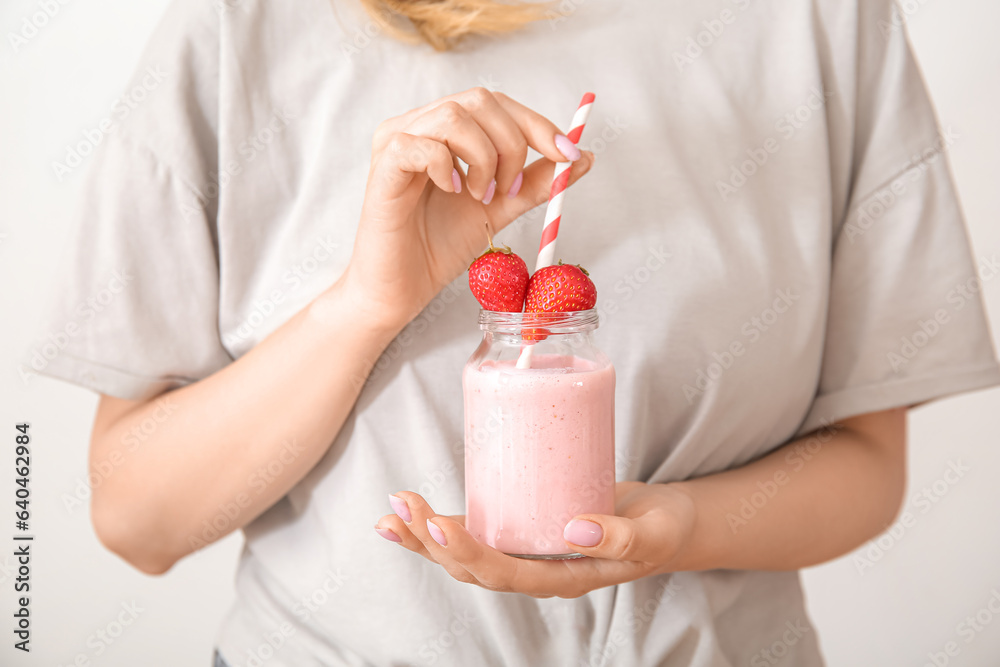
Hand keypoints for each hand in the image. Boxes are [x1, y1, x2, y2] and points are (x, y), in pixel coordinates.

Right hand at [336, 87, 595, 331]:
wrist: (402, 288)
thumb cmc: (439, 245)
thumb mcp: (500, 208)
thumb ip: (536, 181)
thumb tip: (584, 157)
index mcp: (445, 129)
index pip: (497, 104)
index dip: (536, 123)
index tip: (568, 154)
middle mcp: (419, 125)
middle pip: (479, 100)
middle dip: (512, 143)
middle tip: (511, 188)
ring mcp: (397, 142)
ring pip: (454, 115)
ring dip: (484, 157)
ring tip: (481, 195)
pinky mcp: (383, 166)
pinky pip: (420, 144)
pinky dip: (448, 166)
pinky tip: (453, 192)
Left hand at [375, 482, 696, 598]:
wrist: (665, 522)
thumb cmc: (661, 528)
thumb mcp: (654, 533)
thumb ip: (621, 537)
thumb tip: (575, 529)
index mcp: (562, 578)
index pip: (505, 574)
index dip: (468, 553)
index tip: (440, 523)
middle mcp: (536, 569)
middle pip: (473, 567)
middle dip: (432, 541)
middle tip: (403, 507)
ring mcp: (526, 551)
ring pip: (466, 553)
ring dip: (425, 535)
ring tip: (392, 512)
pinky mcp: (522, 527)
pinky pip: (476, 531)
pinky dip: (442, 523)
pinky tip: (415, 511)